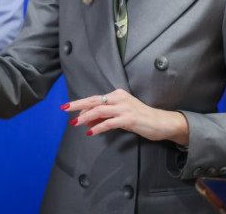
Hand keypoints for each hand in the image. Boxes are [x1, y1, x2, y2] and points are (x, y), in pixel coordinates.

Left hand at [62, 89, 189, 144]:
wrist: (160, 122)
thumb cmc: (140, 118)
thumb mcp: (120, 115)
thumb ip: (104, 116)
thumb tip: (87, 120)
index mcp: (117, 94)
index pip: (95, 99)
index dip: (81, 104)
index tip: (69, 108)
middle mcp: (120, 98)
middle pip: (94, 100)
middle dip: (77, 105)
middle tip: (64, 108)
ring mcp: (124, 108)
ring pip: (99, 110)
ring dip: (85, 117)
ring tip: (75, 123)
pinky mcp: (129, 119)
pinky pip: (109, 123)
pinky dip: (98, 127)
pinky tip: (91, 131)